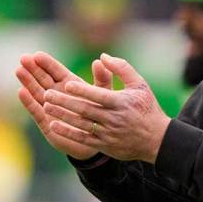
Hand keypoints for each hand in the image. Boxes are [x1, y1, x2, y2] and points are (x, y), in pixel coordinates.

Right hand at [15, 51, 116, 160]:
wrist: (97, 140)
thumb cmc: (101, 114)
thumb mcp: (104, 95)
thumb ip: (102, 79)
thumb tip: (99, 61)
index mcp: (70, 85)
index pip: (56, 71)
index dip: (47, 63)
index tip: (37, 55)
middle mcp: (57, 94)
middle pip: (43, 79)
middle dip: (33, 69)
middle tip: (23, 58)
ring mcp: (50, 108)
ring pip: (37, 92)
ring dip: (28, 82)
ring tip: (19, 71)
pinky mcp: (46, 123)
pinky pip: (36, 111)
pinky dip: (29, 102)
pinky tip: (21, 92)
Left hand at [38, 53, 170, 163]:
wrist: (156, 140)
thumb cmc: (146, 108)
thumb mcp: (139, 84)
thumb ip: (121, 68)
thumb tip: (101, 56)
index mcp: (122, 103)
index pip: (99, 95)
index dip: (83, 90)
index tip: (66, 83)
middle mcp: (114, 119)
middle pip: (86, 110)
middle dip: (65, 102)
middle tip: (47, 94)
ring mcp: (108, 134)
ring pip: (81, 124)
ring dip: (62, 115)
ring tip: (45, 106)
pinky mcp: (104, 145)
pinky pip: (82, 138)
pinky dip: (67, 132)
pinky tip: (53, 125)